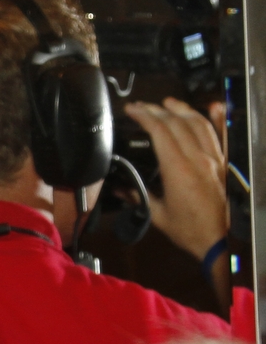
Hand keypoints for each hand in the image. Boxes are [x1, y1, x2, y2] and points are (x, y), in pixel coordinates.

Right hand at [123, 98, 229, 260]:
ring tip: (168, 102)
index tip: (131, 110)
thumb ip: (138, 196)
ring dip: (182, 109)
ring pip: (199, 124)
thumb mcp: (158, 215)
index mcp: (179, 170)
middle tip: (141, 106)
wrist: (221, 241)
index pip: (160, 131)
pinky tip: (214, 106)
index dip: (144, 116)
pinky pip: (220, 136)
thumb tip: (119, 188)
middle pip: (177, 123)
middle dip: (157, 110)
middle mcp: (198, 159)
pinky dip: (217, 119)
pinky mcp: (223, 164)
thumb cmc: (189, 230)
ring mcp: (214, 160)